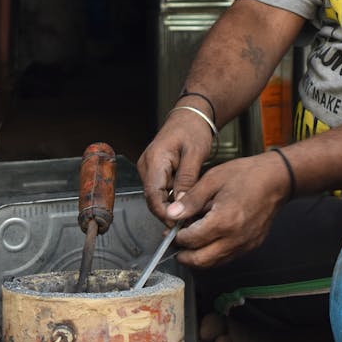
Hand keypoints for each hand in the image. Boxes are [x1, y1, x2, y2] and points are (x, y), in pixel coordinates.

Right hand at [137, 107, 214, 222]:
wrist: (190, 116)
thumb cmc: (192, 129)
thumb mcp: (195, 154)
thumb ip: (186, 180)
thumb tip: (181, 204)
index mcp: (154, 160)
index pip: (153, 195)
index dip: (165, 213)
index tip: (179, 224)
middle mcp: (147, 166)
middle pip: (153, 199)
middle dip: (170, 212)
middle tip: (190, 222)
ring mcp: (149, 169)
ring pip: (157, 197)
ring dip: (172, 206)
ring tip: (192, 212)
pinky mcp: (155, 172)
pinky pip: (161, 191)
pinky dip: (173, 198)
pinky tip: (187, 201)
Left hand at [164, 152, 290, 268]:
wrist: (277, 179)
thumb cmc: (247, 174)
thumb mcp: (213, 179)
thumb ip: (191, 200)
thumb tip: (172, 214)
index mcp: (224, 220)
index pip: (192, 240)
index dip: (177, 237)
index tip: (171, 229)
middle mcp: (235, 238)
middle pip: (200, 260)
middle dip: (183, 254)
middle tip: (174, 242)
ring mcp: (245, 245)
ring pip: (214, 263)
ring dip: (198, 257)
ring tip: (189, 241)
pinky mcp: (251, 245)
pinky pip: (227, 257)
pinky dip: (213, 253)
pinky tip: (208, 239)